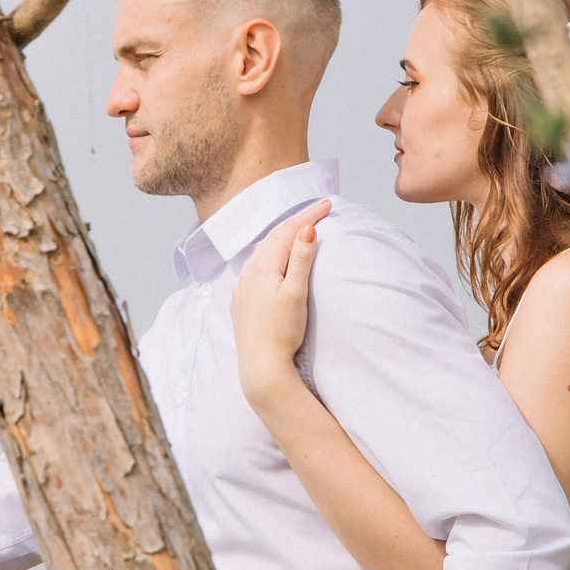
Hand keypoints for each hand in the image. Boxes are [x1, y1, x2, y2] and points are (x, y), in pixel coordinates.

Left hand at [231, 201, 331, 408]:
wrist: (261, 365)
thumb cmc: (283, 332)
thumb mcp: (296, 293)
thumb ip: (301, 259)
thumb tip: (307, 229)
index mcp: (263, 267)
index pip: (289, 231)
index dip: (309, 216)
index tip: (329, 204)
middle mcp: (248, 273)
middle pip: (274, 238)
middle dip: (296, 223)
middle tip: (317, 211)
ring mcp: (242, 288)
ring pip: (261, 252)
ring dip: (280, 238)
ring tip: (297, 230)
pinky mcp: (240, 302)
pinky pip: (253, 269)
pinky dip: (267, 257)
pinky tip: (271, 261)